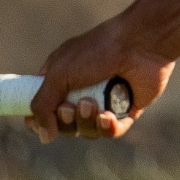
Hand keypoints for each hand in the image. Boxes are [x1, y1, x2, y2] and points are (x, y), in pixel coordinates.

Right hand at [24, 15, 174, 143]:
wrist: (142, 43)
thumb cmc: (98, 51)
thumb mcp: (59, 73)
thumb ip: (42, 104)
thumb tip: (44, 136)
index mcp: (62, 77)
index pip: (43, 108)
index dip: (38, 120)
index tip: (37, 122)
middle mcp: (83, 90)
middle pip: (64, 124)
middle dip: (65, 120)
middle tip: (71, 106)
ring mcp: (106, 100)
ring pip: (87, 130)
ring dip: (86, 122)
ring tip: (92, 103)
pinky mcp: (127, 108)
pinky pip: (111, 131)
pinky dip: (107, 127)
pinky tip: (107, 116)